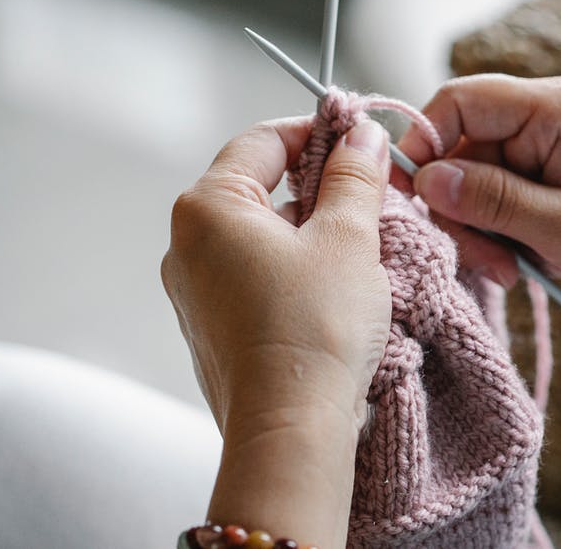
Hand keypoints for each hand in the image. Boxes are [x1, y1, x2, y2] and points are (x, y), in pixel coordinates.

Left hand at [161, 116, 390, 546]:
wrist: (289, 428)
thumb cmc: (315, 329)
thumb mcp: (348, 238)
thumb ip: (354, 177)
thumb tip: (361, 135)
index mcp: (209, 207)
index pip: (263, 140)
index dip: (317, 131)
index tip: (361, 138)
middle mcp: (187, 244)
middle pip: (259, 187)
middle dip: (319, 186)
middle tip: (373, 195)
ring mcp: (194, 290)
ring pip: (260, 235)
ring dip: (311, 231)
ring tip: (364, 248)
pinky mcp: (211, 328)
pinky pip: (255, 277)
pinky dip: (295, 270)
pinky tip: (336, 290)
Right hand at [397, 74, 560, 324]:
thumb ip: (494, 201)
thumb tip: (427, 179)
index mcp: (558, 109)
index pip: (464, 99)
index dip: (426, 140)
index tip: (411, 195)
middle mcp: (545, 124)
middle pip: (459, 149)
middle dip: (459, 207)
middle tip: (487, 260)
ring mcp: (542, 159)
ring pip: (469, 185)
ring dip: (477, 233)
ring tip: (509, 271)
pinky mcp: (541, 192)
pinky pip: (490, 208)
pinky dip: (493, 241)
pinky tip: (518, 270)